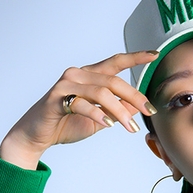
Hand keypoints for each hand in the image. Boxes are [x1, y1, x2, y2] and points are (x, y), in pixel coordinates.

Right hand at [0, 50, 159, 167]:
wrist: (37, 136)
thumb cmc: (65, 124)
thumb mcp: (98, 119)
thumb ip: (114, 110)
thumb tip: (136, 107)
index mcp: (89, 76)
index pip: (115, 62)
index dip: (135, 57)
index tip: (155, 55)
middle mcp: (78, 74)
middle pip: (113, 81)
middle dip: (135, 97)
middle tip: (149, 112)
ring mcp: (66, 84)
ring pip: (101, 93)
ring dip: (120, 111)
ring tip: (130, 128)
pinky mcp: (56, 98)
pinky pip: (82, 104)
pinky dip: (98, 115)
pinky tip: (109, 126)